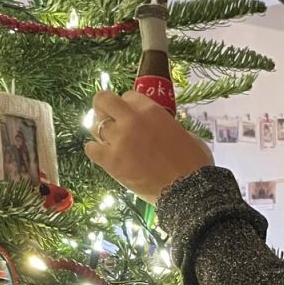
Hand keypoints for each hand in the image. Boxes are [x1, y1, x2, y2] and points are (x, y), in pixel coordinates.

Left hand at [85, 91, 213, 204]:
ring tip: (108, 139)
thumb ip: (166, 124)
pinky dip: (95, 150)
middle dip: (103, 106)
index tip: (131, 114)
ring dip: (100, 130)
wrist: (187, 189)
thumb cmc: (193, 161)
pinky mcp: (109, 161)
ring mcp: (118, 140)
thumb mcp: (183, 132)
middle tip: (108, 116)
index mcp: (150, 110)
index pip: (128, 95)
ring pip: (93, 125)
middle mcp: (130, 120)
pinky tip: (104, 154)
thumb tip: (160, 128)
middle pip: (102, 100)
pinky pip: (90, 148)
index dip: (128, 105)